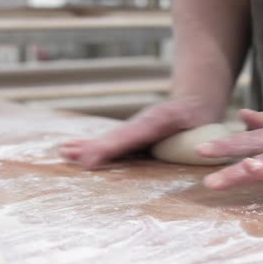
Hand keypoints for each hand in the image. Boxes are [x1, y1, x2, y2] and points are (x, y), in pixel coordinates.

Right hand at [59, 97, 218, 167]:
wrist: (193, 102)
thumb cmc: (197, 117)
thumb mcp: (198, 122)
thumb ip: (193, 137)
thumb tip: (193, 148)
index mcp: (155, 122)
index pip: (128, 137)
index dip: (108, 148)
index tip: (90, 160)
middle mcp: (139, 125)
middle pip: (111, 137)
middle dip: (91, 147)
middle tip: (67, 153)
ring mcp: (133, 129)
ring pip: (107, 139)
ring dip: (86, 146)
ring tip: (64, 151)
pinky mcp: (130, 135)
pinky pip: (109, 141)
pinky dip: (91, 146)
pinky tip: (73, 149)